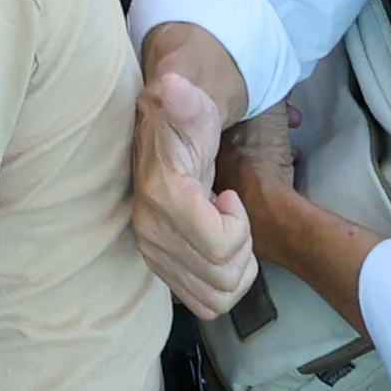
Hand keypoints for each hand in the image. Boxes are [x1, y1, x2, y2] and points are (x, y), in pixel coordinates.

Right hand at [128, 57, 254, 315]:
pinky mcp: (160, 269)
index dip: (238, 225)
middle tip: (232, 214)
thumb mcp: (191, 105)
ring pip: (216, 296)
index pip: (219, 246)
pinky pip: (204, 304)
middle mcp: (149, 233)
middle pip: (222, 275)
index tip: (228, 195)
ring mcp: (152, 254)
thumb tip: (173, 86)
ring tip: (229, 233)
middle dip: (241, 246)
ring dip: (235, 268)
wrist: (163, 135)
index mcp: (161, 198)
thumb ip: (183, 99)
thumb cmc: (186, 121)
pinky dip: (224, 284)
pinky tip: (222, 251)